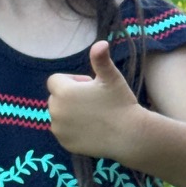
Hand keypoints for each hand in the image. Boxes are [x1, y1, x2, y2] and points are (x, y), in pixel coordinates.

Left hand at [45, 41, 143, 160]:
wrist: (129, 135)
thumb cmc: (121, 103)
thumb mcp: (111, 77)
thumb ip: (100, 59)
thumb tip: (101, 43)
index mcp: (63, 92)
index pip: (56, 80)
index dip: (73, 81)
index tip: (91, 86)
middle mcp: (56, 111)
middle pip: (57, 98)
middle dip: (70, 97)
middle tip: (94, 101)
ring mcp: (59, 129)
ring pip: (60, 115)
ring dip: (70, 113)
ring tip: (93, 115)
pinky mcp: (65, 143)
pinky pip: (64, 132)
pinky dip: (72, 129)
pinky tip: (91, 129)